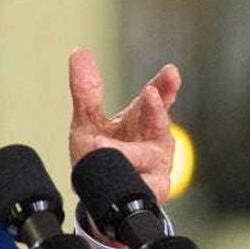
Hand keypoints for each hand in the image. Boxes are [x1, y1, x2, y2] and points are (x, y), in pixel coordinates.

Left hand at [68, 48, 180, 203]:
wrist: (100, 195)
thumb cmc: (101, 154)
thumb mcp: (88, 121)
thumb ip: (86, 91)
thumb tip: (79, 52)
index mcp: (141, 120)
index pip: (157, 98)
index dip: (165, 85)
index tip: (170, 72)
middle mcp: (154, 141)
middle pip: (159, 122)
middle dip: (155, 109)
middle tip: (149, 94)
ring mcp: (156, 167)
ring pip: (145, 156)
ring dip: (126, 151)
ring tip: (100, 145)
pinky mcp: (152, 191)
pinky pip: (143, 185)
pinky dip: (132, 179)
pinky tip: (123, 176)